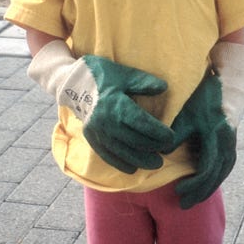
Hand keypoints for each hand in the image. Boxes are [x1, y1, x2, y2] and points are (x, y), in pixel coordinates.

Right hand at [28, 41, 173, 172]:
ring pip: (122, 152)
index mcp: (116, 105)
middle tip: (167, 151)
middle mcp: (106, 122)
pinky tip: (133, 168)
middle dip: (153, 148)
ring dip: (141, 160)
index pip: (142, 123)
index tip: (171, 137)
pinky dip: (121, 164)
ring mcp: (97, 132)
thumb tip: (163, 88)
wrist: (72, 82)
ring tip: (155, 164)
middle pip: (135, 140)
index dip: (159, 133)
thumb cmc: (102, 76)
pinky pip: (107, 156)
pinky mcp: (91, 138)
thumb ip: (144, 82)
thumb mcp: (124, 74)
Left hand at [171, 42, 243, 208]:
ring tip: (193, 200)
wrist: (225, 87)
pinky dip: (215, 180)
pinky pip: (225, 168)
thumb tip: (161, 154)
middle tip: (183, 204)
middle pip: (216, 175)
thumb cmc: (202, 99)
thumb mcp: (186, 113)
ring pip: (223, 174)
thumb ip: (175, 133)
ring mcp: (232, 144)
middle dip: (200, 192)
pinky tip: (204, 187)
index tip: (178, 189)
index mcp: (217, 135)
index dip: (194, 182)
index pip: (207, 167)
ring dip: (208, 189)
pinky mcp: (231, 145)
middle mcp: (228, 142)